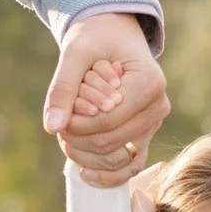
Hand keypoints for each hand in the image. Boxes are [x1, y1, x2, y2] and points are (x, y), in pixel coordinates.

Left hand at [43, 12, 169, 187]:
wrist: (113, 36)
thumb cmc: (95, 39)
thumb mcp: (75, 53)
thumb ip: (62, 88)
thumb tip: (52, 127)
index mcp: (149, 82)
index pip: (107, 120)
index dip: (78, 124)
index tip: (61, 117)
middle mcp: (158, 106)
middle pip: (111, 141)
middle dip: (80, 139)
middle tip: (60, 128)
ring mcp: (154, 124)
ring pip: (117, 158)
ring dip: (86, 155)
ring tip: (66, 141)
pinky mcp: (146, 136)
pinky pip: (130, 167)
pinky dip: (107, 176)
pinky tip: (84, 175)